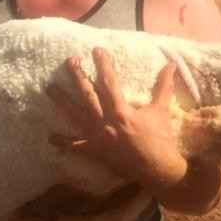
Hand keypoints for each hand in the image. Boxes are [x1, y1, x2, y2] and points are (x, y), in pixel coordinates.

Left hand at [47, 48, 188, 198]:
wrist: (158, 170)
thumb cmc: (161, 139)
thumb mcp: (161, 110)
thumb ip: (164, 86)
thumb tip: (172, 64)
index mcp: (122, 112)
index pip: (110, 82)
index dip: (103, 65)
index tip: (96, 50)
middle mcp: (106, 123)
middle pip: (88, 95)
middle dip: (78, 76)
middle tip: (69, 61)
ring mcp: (98, 138)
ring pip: (76, 116)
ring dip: (62, 102)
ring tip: (49, 88)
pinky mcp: (96, 152)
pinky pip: (76, 146)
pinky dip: (63, 142)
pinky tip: (49, 137)